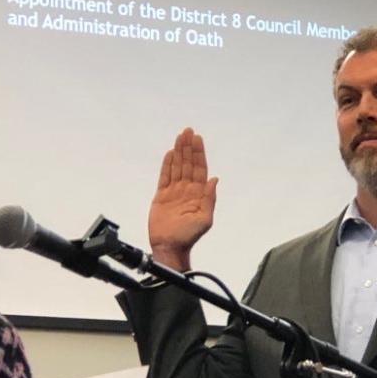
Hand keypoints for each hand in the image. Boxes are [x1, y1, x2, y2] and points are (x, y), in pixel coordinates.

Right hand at [147, 128, 217, 270]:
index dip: (199, 153)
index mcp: (198, 194)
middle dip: (188, 147)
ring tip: (180, 137)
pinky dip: (167, 164)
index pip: (199, 168)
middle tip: (188, 131)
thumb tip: (214, 179)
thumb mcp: (204, 219)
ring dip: (179, 151)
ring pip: (177, 167)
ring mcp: (174, 191)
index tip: (198, 139)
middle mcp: (187, 190)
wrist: (169, 246)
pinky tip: (170, 153)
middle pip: (188, 163)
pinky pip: (164, 176)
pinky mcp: (162, 196)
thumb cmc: (189, 236)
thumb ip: (209, 199)